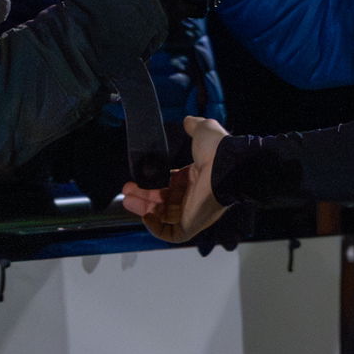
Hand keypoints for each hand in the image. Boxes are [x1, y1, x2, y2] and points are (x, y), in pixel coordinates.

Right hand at [122, 115, 229, 243]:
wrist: (227, 166)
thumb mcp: (203, 131)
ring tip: (127, 200)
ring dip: (143, 209)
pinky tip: (145, 216)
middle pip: (162, 201)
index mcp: (195, 177)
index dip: (152, 183)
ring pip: (162, 216)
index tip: (135, 180)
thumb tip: (188, 120)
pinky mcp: (191, 224)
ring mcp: (192, 211)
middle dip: (142, 197)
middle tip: (126, 192)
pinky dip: (156, 228)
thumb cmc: (217, 150)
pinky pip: (172, 233)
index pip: (169, 184)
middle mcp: (193, 195)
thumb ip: (194, 126)